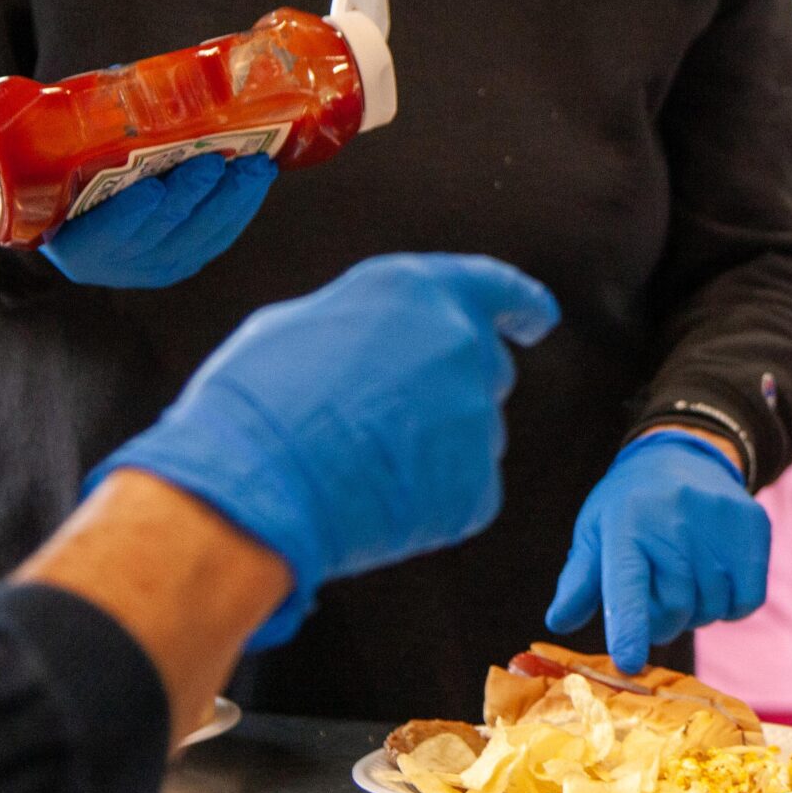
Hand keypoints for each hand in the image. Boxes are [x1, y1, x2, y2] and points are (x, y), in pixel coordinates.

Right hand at [41, 153, 276, 288]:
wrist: (81, 225)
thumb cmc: (77, 178)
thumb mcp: (74, 157)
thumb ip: (96, 130)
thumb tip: (130, 81)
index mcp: (76, 240)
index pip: (106, 229)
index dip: (130, 211)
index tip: (153, 187)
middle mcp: (117, 262)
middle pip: (163, 228)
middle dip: (193, 193)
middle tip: (215, 160)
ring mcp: (154, 267)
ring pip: (200, 235)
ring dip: (232, 199)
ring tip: (256, 165)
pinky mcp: (185, 263)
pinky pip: (219, 237)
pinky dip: (241, 206)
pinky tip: (258, 179)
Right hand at [88, 253, 559, 647]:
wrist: (253, 484)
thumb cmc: (253, 397)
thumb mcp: (294, 326)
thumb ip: (361, 328)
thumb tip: (375, 347)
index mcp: (420, 291)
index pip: (499, 289)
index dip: (523, 306)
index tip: (538, 321)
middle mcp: (463, 346)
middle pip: (484, 370)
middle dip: (452, 390)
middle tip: (385, 420)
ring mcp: (477, 420)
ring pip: (472, 436)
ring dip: (434, 448)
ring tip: (356, 466)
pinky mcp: (476, 489)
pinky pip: (462, 494)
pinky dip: (427, 502)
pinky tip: (371, 504)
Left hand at [546, 432, 769, 673]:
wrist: (685, 455)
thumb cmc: (631, 506)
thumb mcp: (596, 533)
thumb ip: (580, 581)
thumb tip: (559, 622)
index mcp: (625, 525)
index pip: (626, 585)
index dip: (628, 626)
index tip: (629, 661)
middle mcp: (674, 522)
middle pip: (674, 609)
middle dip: (663, 621)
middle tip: (658, 599)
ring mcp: (718, 523)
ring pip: (712, 608)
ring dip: (698, 612)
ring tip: (687, 580)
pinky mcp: (753, 527)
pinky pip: (746, 600)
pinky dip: (732, 605)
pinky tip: (716, 580)